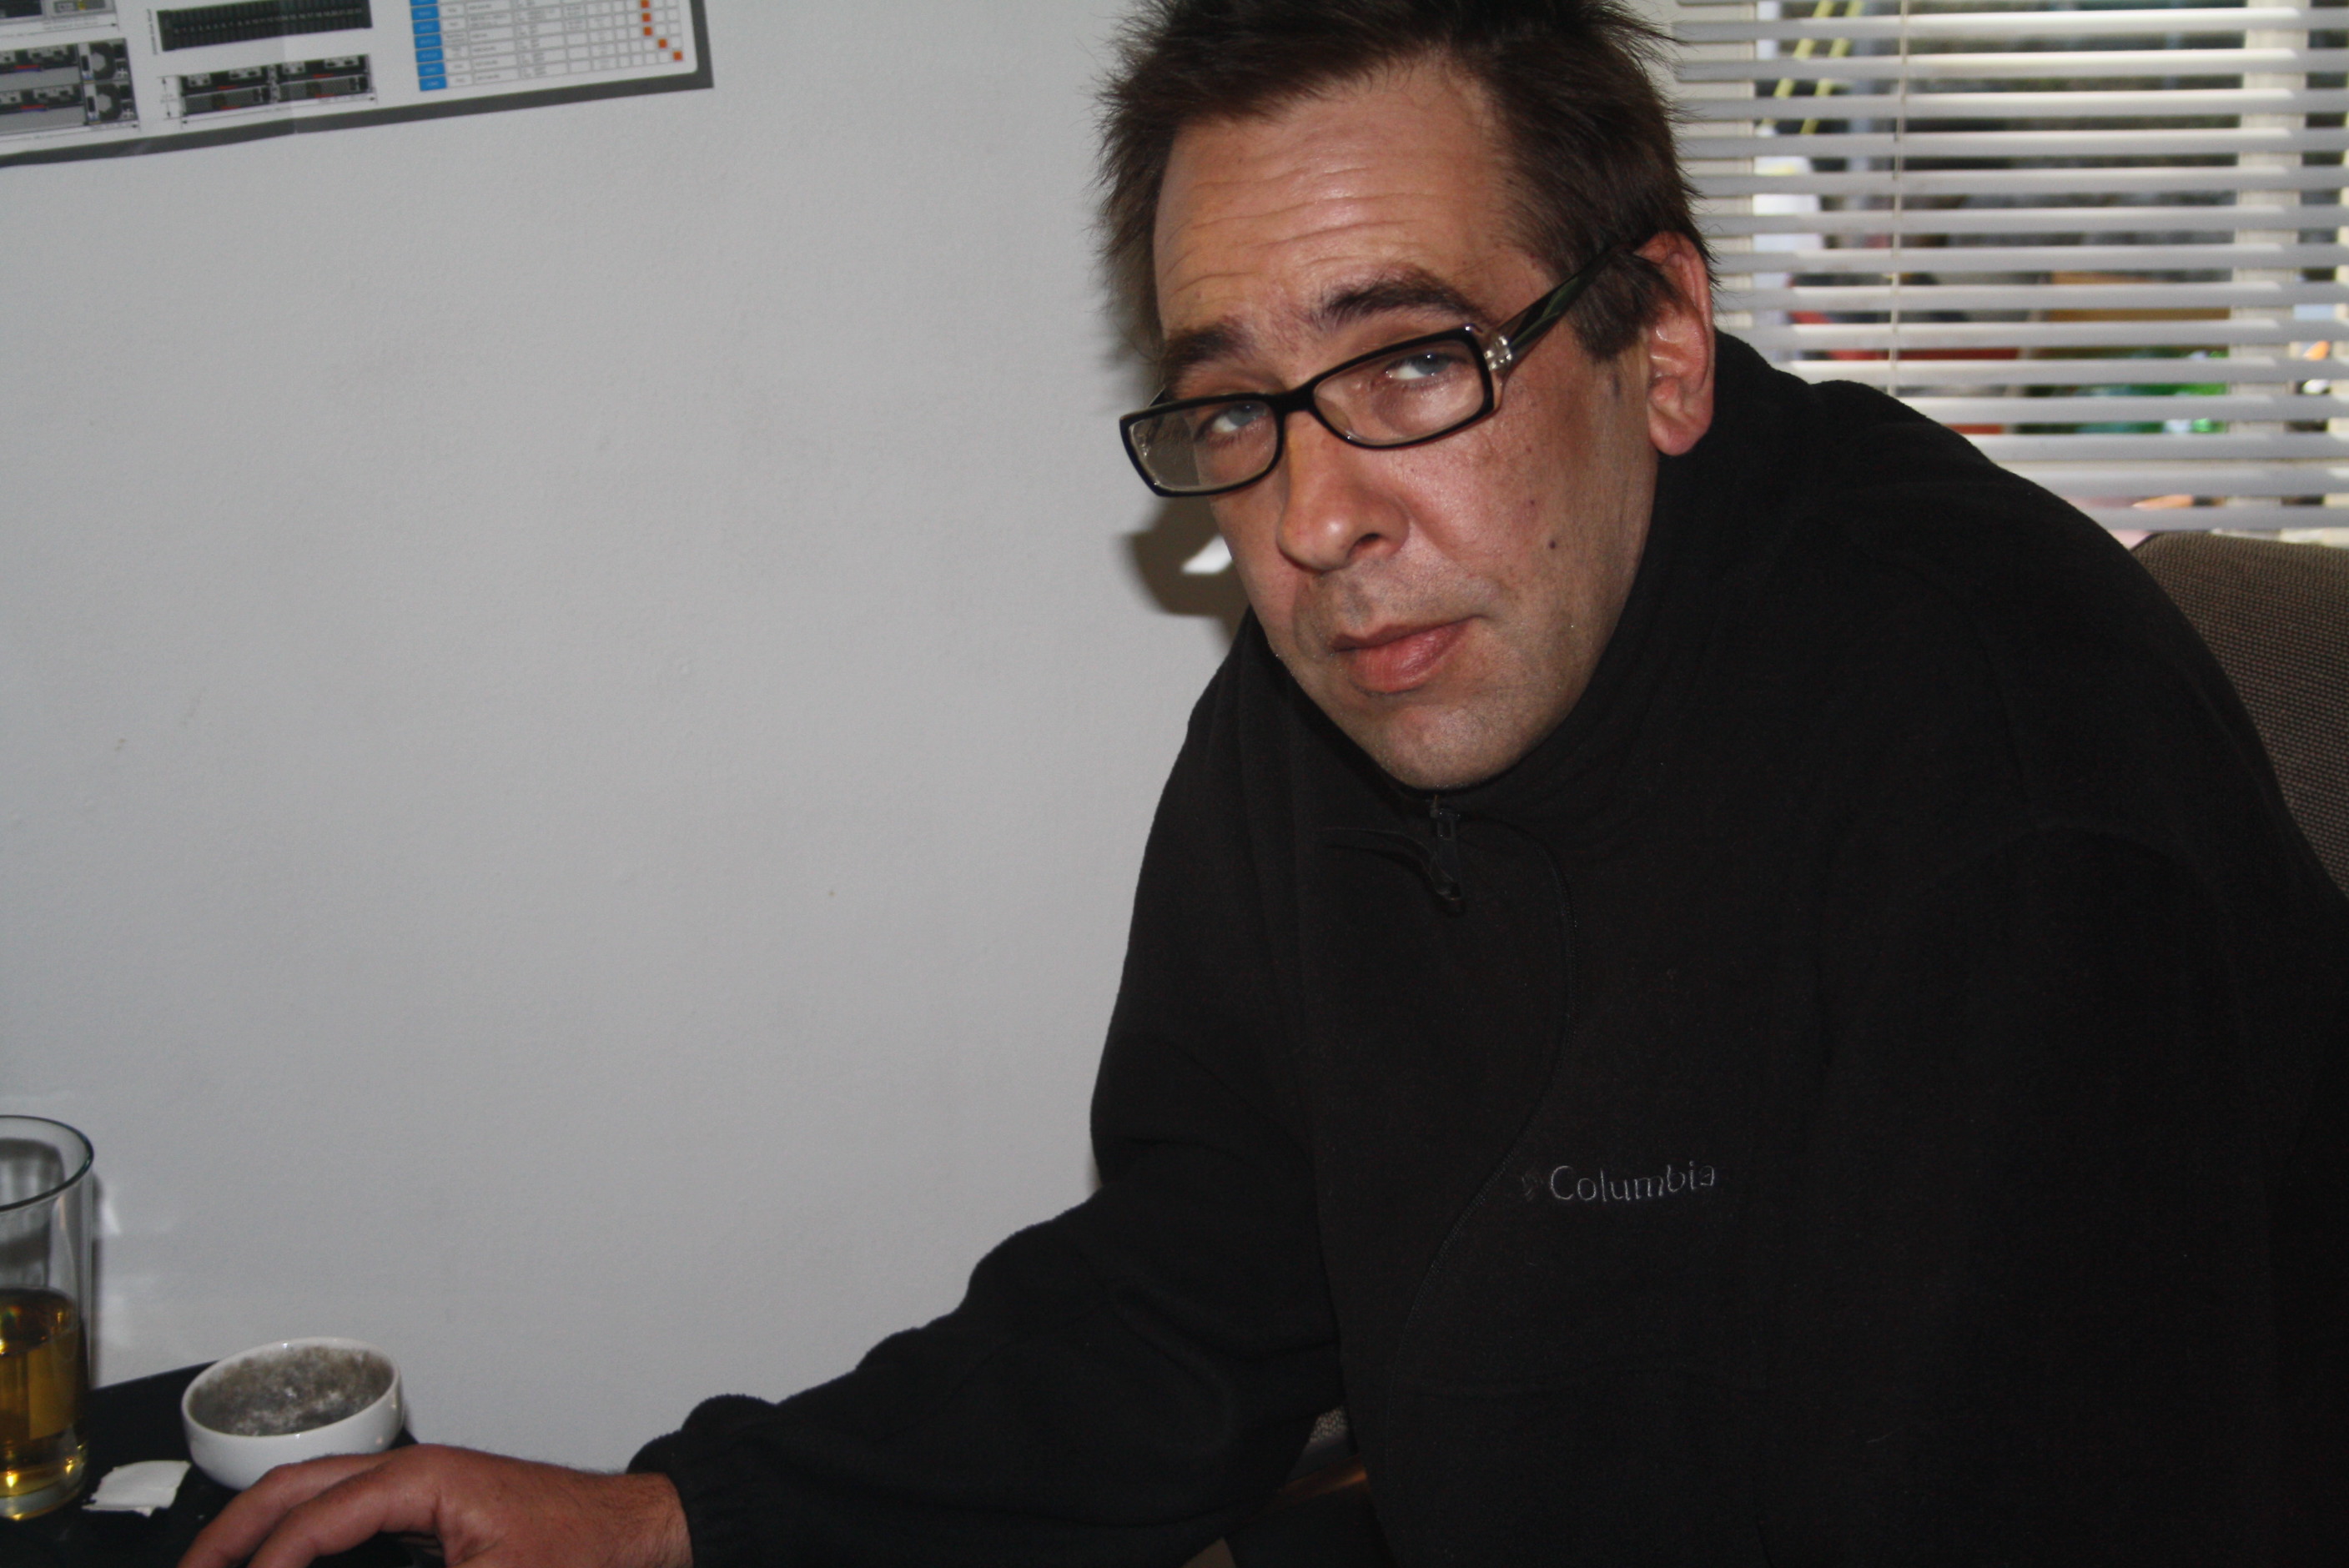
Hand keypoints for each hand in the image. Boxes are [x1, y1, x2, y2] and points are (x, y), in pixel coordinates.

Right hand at [176, 1444, 691, 1567]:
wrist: (642, 1535)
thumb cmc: (590, 1548)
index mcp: (423, 1479)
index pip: (315, 1520)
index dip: (266, 1564)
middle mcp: (414, 1473)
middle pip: (294, 1489)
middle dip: (230, 1534)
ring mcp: (420, 1489)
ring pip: (313, 1497)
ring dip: (259, 1533)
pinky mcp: (429, 1514)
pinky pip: (345, 1518)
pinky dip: (303, 1541)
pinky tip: (286, 1567)